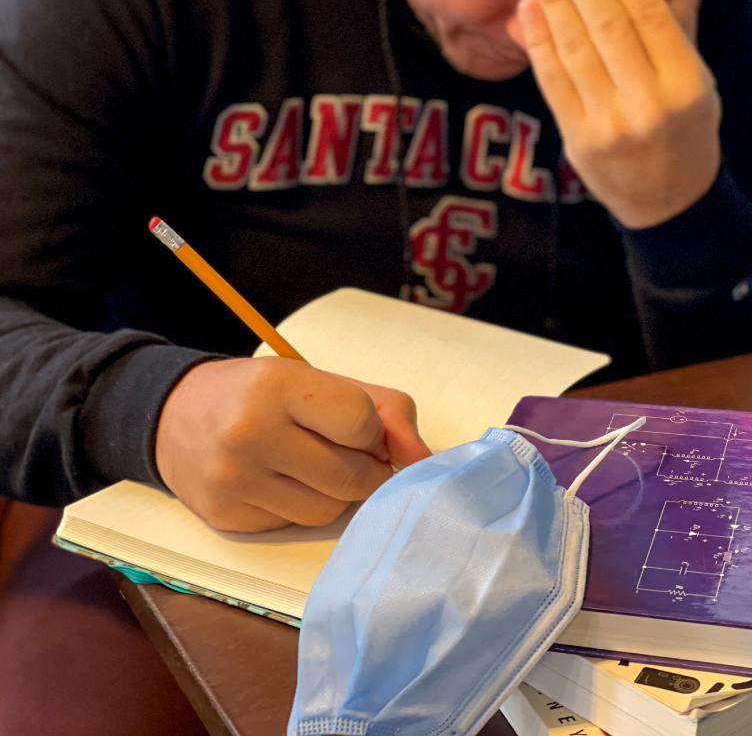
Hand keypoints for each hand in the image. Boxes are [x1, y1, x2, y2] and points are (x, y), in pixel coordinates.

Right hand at [155, 357, 430, 531]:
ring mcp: (234, 480)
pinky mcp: (226, 518)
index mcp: (278, 385)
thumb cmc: (263, 395)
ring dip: (335, 494)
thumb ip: (384, 410)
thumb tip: (424, 458)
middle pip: (353, 477)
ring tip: (311, 467)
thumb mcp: (321, 382)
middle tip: (345, 454)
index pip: (362, 424)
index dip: (371, 433)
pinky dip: (300, 508)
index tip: (357, 429)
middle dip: (364, 470)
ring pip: (328, 511)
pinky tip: (278, 483)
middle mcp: (250, 432)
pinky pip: (293, 525)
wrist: (171, 415)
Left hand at [512, 0, 720, 228]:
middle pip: (607, 25)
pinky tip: (529, 10)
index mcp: (687, 84)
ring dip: (553, 1)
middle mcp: (649, 105)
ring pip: (575, 48)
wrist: (668, 203)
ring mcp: (610, 124)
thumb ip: (680, 17)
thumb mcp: (698, 77)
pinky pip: (553, 81)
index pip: (647, 12)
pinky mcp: (578, 139)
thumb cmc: (684, 129)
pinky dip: (537, 41)